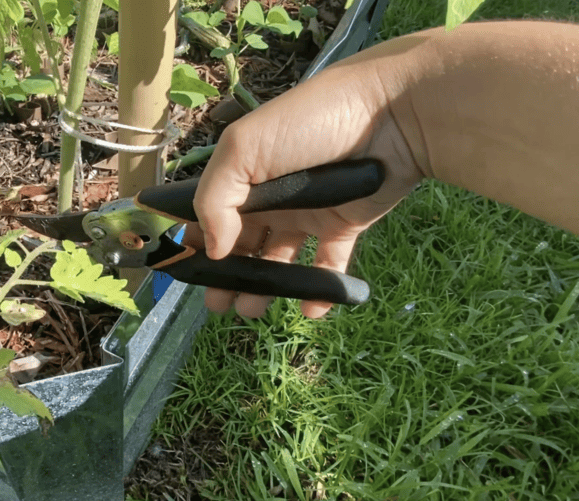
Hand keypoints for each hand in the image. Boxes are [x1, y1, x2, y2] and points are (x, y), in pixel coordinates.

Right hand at [187, 50, 424, 318]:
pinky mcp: (345, 225)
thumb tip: (213, 250)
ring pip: (279, 259)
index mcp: (243, 173)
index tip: (186, 273)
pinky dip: (320, 292)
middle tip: (218, 304)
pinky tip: (310, 310)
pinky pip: (328, 266)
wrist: (392, 112)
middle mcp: (272, 195)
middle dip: (227, 276)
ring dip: (264, 288)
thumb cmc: (309, 123)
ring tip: (252, 310)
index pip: (210, 213)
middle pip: (242, 243)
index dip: (197, 243)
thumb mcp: (245, 148)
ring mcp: (309, 211)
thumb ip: (215, 198)